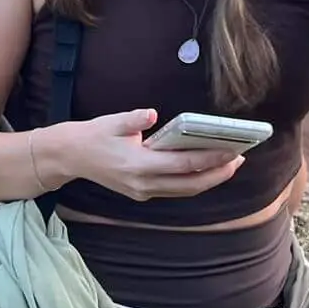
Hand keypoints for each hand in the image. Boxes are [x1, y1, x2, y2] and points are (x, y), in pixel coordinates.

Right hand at [49, 109, 245, 201]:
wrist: (70, 157)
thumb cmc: (93, 136)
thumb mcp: (112, 122)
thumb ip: (134, 119)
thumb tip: (151, 114)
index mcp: (138, 165)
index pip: (184, 164)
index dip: (211, 159)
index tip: (232, 151)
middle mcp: (143, 183)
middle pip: (191, 184)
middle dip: (218, 173)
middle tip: (239, 159)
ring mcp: (142, 192)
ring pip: (184, 190)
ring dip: (208, 180)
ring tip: (227, 165)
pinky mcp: (141, 193)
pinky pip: (174, 190)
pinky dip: (193, 182)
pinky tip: (203, 170)